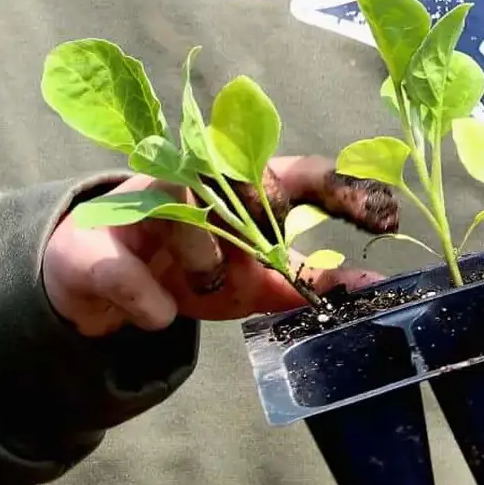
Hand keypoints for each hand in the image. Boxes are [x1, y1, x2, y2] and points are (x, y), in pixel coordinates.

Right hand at [43, 156, 393, 338]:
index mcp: (240, 182)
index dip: (347, 191)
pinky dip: (152, 306)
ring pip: (189, 219)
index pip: (303, 172)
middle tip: (254, 270)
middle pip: (246, 186)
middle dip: (258, 232)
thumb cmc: (188, 270)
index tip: (388, 221)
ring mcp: (142, 201)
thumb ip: (304, 282)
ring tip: (195, 286)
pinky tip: (156, 312)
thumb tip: (370, 288)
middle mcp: (195, 176)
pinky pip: (134, 279)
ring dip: (203, 268)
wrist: (98, 282)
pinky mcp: (95, 243)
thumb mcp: (252, 281)